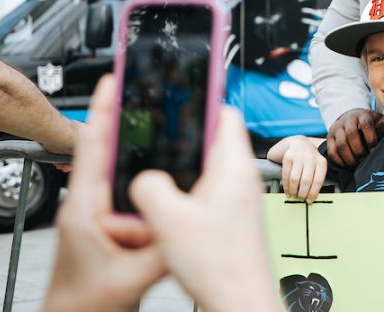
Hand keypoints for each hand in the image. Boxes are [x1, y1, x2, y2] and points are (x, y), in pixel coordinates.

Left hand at [43, 76, 164, 311]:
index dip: (102, 110)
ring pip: (117, 174)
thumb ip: (162, 249)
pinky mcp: (103, 227)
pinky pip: (125, 197)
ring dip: (136, 158)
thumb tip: (187, 222)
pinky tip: (159, 190)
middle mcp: (84, 206)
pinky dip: (141, 187)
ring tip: (159, 140)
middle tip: (143, 95)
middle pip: (105, 150)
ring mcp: (92, 216)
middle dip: (124, 121)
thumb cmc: (81, 304)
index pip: (92, 147)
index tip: (112, 81)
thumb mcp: (130, 277)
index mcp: (83, 208)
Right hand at [131, 107, 278, 311]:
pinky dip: (186, 194)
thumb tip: (143, 179)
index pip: (225, 114)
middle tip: (158, 136)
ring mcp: (238, 202)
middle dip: (184, 138)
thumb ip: (149, 188)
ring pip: (207, 169)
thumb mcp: (169, 221)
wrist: (241, 303)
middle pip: (212, 140)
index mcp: (233, 168)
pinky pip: (206, 195)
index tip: (181, 92)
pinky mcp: (231, 222)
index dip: (202, 99)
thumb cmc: (221, 267)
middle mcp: (240, 181)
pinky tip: (166, 210)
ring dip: (183, 169)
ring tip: (156, 173)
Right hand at [280, 137, 328, 201]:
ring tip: (294, 195)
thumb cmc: (311, 161)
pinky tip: (288, 191)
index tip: (309, 200)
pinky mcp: (288, 157)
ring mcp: (298, 156)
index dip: (313, 193)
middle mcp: (310, 158)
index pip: (318, 180)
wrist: (300, 144)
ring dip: (294, 190)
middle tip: (301, 198)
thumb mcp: (318, 166)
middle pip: (306, 180)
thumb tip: (311, 197)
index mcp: (321, 162)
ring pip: (295, 178)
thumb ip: (317, 179)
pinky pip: (286, 175)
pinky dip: (286, 186)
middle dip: (303, 193)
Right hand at [326, 108, 383, 166]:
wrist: (351, 118)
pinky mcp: (329, 137)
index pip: (366, 125)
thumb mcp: (379, 120)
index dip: (371, 139)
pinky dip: (340, 161)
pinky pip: (332, 151)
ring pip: (341, 145)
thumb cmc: (369, 123)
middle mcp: (347, 120)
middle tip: (365, 159)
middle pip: (351, 136)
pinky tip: (348, 165)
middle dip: (360, 151)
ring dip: (350, 158)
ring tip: (357, 164)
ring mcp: (336, 128)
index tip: (374, 150)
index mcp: (362, 115)